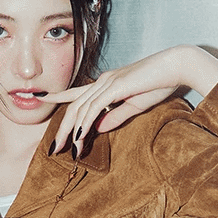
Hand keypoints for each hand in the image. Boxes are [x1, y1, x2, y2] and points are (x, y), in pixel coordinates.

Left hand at [50, 45, 217, 156]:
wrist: (176, 67)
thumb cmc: (159, 83)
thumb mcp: (134, 105)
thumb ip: (116, 116)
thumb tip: (99, 129)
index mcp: (106, 84)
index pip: (76, 92)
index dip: (57, 97)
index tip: (41, 99)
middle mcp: (102, 81)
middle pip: (74, 106)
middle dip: (62, 128)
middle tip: (54, 148)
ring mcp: (107, 82)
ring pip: (81, 109)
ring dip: (72, 132)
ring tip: (67, 150)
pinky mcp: (115, 86)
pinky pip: (94, 108)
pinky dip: (85, 123)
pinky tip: (79, 137)